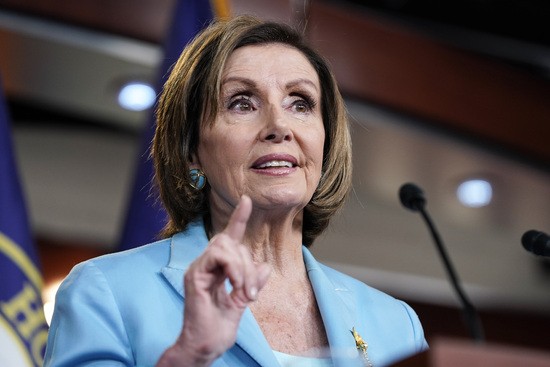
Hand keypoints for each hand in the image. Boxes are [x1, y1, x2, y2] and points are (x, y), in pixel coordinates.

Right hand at [157, 195, 270, 366]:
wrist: (204, 347)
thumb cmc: (217, 329)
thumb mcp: (241, 304)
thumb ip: (251, 284)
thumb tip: (264, 267)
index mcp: (217, 270)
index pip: (228, 238)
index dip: (238, 219)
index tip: (247, 200)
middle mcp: (205, 265)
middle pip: (229, 240)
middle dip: (246, 261)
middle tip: (251, 291)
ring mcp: (198, 269)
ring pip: (223, 246)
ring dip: (241, 267)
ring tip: (244, 291)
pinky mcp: (194, 276)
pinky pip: (217, 257)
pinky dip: (232, 269)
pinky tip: (235, 286)